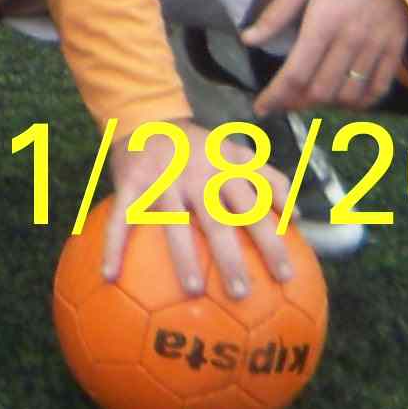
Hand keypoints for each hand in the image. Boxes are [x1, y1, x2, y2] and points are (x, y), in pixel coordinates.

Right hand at [97, 119, 306, 302]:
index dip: (271, 241)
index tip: (285, 277)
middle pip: (217, 221)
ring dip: (184, 257)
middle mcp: (197, 175)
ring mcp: (162, 179)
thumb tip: (297, 215)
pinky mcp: (130, 182)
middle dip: (230, 258)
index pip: (254, 208)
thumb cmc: (199, 145)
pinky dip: (114, 245)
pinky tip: (110, 274)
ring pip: (173, 222)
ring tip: (193, 291)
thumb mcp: (237, 151)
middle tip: (241, 294)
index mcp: (224, 170)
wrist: (147, 115)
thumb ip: (268, 178)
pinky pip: (122, 217)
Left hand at [242, 0, 407, 119]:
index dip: (276, 97)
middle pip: (320, 91)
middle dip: (296, 103)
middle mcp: (350, 42)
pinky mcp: (394, 53)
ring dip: (326, 104)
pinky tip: (342, 98)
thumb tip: (247, 40)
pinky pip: (377, 90)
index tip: (261, 108)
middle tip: (282, 102)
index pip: (296, 74)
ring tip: (309, 98)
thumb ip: (275, 14)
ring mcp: (375, 50)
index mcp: (322, 24)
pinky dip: (358, 102)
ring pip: (348, 96)